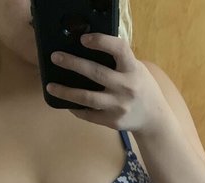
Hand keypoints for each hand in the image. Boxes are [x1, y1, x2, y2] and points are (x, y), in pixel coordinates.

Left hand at [46, 33, 165, 132]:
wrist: (153, 119)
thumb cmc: (141, 88)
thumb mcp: (137, 70)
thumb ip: (119, 62)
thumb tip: (87, 51)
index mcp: (133, 69)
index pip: (119, 49)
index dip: (101, 42)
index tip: (83, 39)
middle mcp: (126, 87)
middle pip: (95, 73)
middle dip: (73, 63)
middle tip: (55, 57)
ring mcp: (118, 106)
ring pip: (87, 98)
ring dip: (66, 92)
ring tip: (51, 87)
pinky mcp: (112, 121)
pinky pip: (89, 115)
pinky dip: (76, 108)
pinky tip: (67, 103)